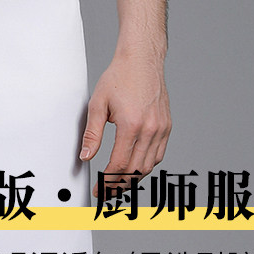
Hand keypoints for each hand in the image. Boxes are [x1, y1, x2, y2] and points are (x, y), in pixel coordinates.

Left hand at [79, 54, 170, 196]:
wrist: (142, 60)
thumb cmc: (120, 77)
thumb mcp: (98, 103)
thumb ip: (92, 133)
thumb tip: (86, 156)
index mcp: (131, 125)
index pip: (119, 165)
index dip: (107, 182)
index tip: (99, 190)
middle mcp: (150, 130)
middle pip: (135, 171)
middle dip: (120, 186)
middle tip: (107, 193)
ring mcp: (162, 129)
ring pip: (149, 166)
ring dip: (134, 178)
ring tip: (119, 184)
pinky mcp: (167, 126)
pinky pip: (158, 154)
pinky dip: (146, 165)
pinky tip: (135, 167)